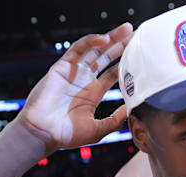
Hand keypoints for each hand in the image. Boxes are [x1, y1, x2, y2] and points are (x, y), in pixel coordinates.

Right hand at [15, 23, 133, 153]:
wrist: (44, 134)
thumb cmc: (68, 135)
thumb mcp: (99, 129)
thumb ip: (116, 119)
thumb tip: (132, 108)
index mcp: (93, 92)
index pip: (113, 72)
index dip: (126, 62)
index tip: (141, 54)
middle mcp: (84, 79)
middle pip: (106, 57)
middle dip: (121, 45)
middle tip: (137, 34)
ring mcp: (73, 72)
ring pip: (94, 49)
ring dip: (110, 38)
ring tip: (127, 30)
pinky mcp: (62, 67)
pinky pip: (77, 49)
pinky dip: (90, 42)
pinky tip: (105, 39)